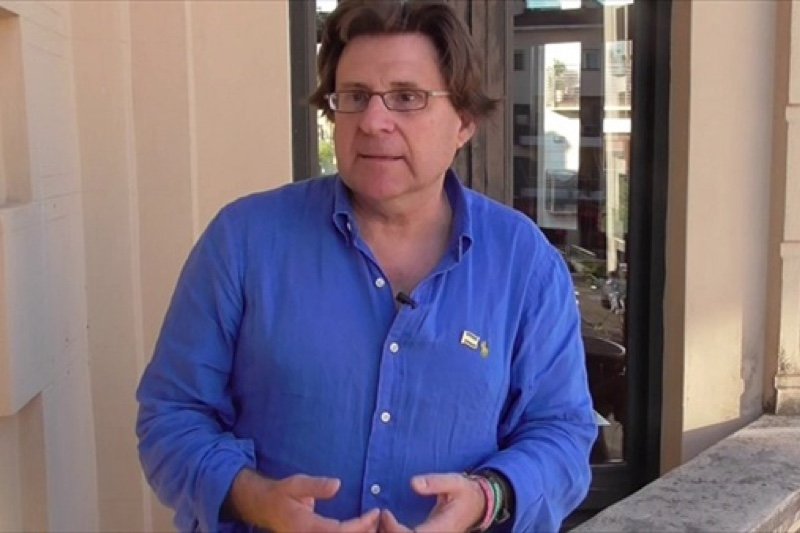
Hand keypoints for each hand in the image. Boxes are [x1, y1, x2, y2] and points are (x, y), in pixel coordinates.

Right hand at [228, 469, 379, 531]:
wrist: (263, 507)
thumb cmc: (281, 493)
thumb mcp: (296, 484)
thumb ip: (316, 485)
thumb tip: (337, 484)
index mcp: (306, 526)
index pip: (338, 531)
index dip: (360, 525)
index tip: (375, 513)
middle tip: (381, 521)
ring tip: (376, 525)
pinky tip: (363, 529)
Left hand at [379, 473, 485, 532]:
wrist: (478, 505)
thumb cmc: (465, 492)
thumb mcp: (454, 482)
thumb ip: (435, 482)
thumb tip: (414, 484)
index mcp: (442, 528)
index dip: (394, 529)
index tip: (384, 513)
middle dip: (389, 532)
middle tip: (378, 516)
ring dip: (392, 532)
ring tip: (380, 519)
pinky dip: (396, 532)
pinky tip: (388, 523)